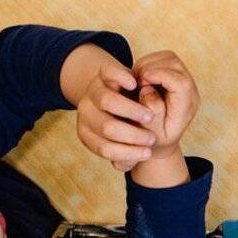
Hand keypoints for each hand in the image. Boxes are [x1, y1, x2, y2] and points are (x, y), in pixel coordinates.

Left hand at [64, 44, 158, 170]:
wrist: (117, 95)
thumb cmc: (124, 124)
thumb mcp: (121, 141)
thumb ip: (125, 155)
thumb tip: (124, 164)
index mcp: (88, 134)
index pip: (104, 148)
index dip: (127, 152)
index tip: (148, 153)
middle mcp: (86, 113)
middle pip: (107, 126)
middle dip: (132, 134)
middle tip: (152, 138)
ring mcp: (93, 92)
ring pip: (107, 101)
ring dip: (131, 111)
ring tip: (149, 117)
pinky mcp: (103, 74)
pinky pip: (108, 73)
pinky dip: (121, 78)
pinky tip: (136, 85)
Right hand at [129, 51, 199, 157]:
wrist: (159, 140)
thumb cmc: (154, 139)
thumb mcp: (152, 133)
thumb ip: (152, 113)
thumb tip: (148, 89)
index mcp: (185, 108)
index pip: (181, 83)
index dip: (160, 76)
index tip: (141, 80)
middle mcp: (189, 92)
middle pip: (175, 65)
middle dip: (151, 67)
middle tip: (136, 81)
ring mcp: (184, 82)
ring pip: (169, 57)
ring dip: (149, 63)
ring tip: (136, 80)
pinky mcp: (175, 75)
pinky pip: (163, 58)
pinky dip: (148, 62)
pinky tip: (139, 77)